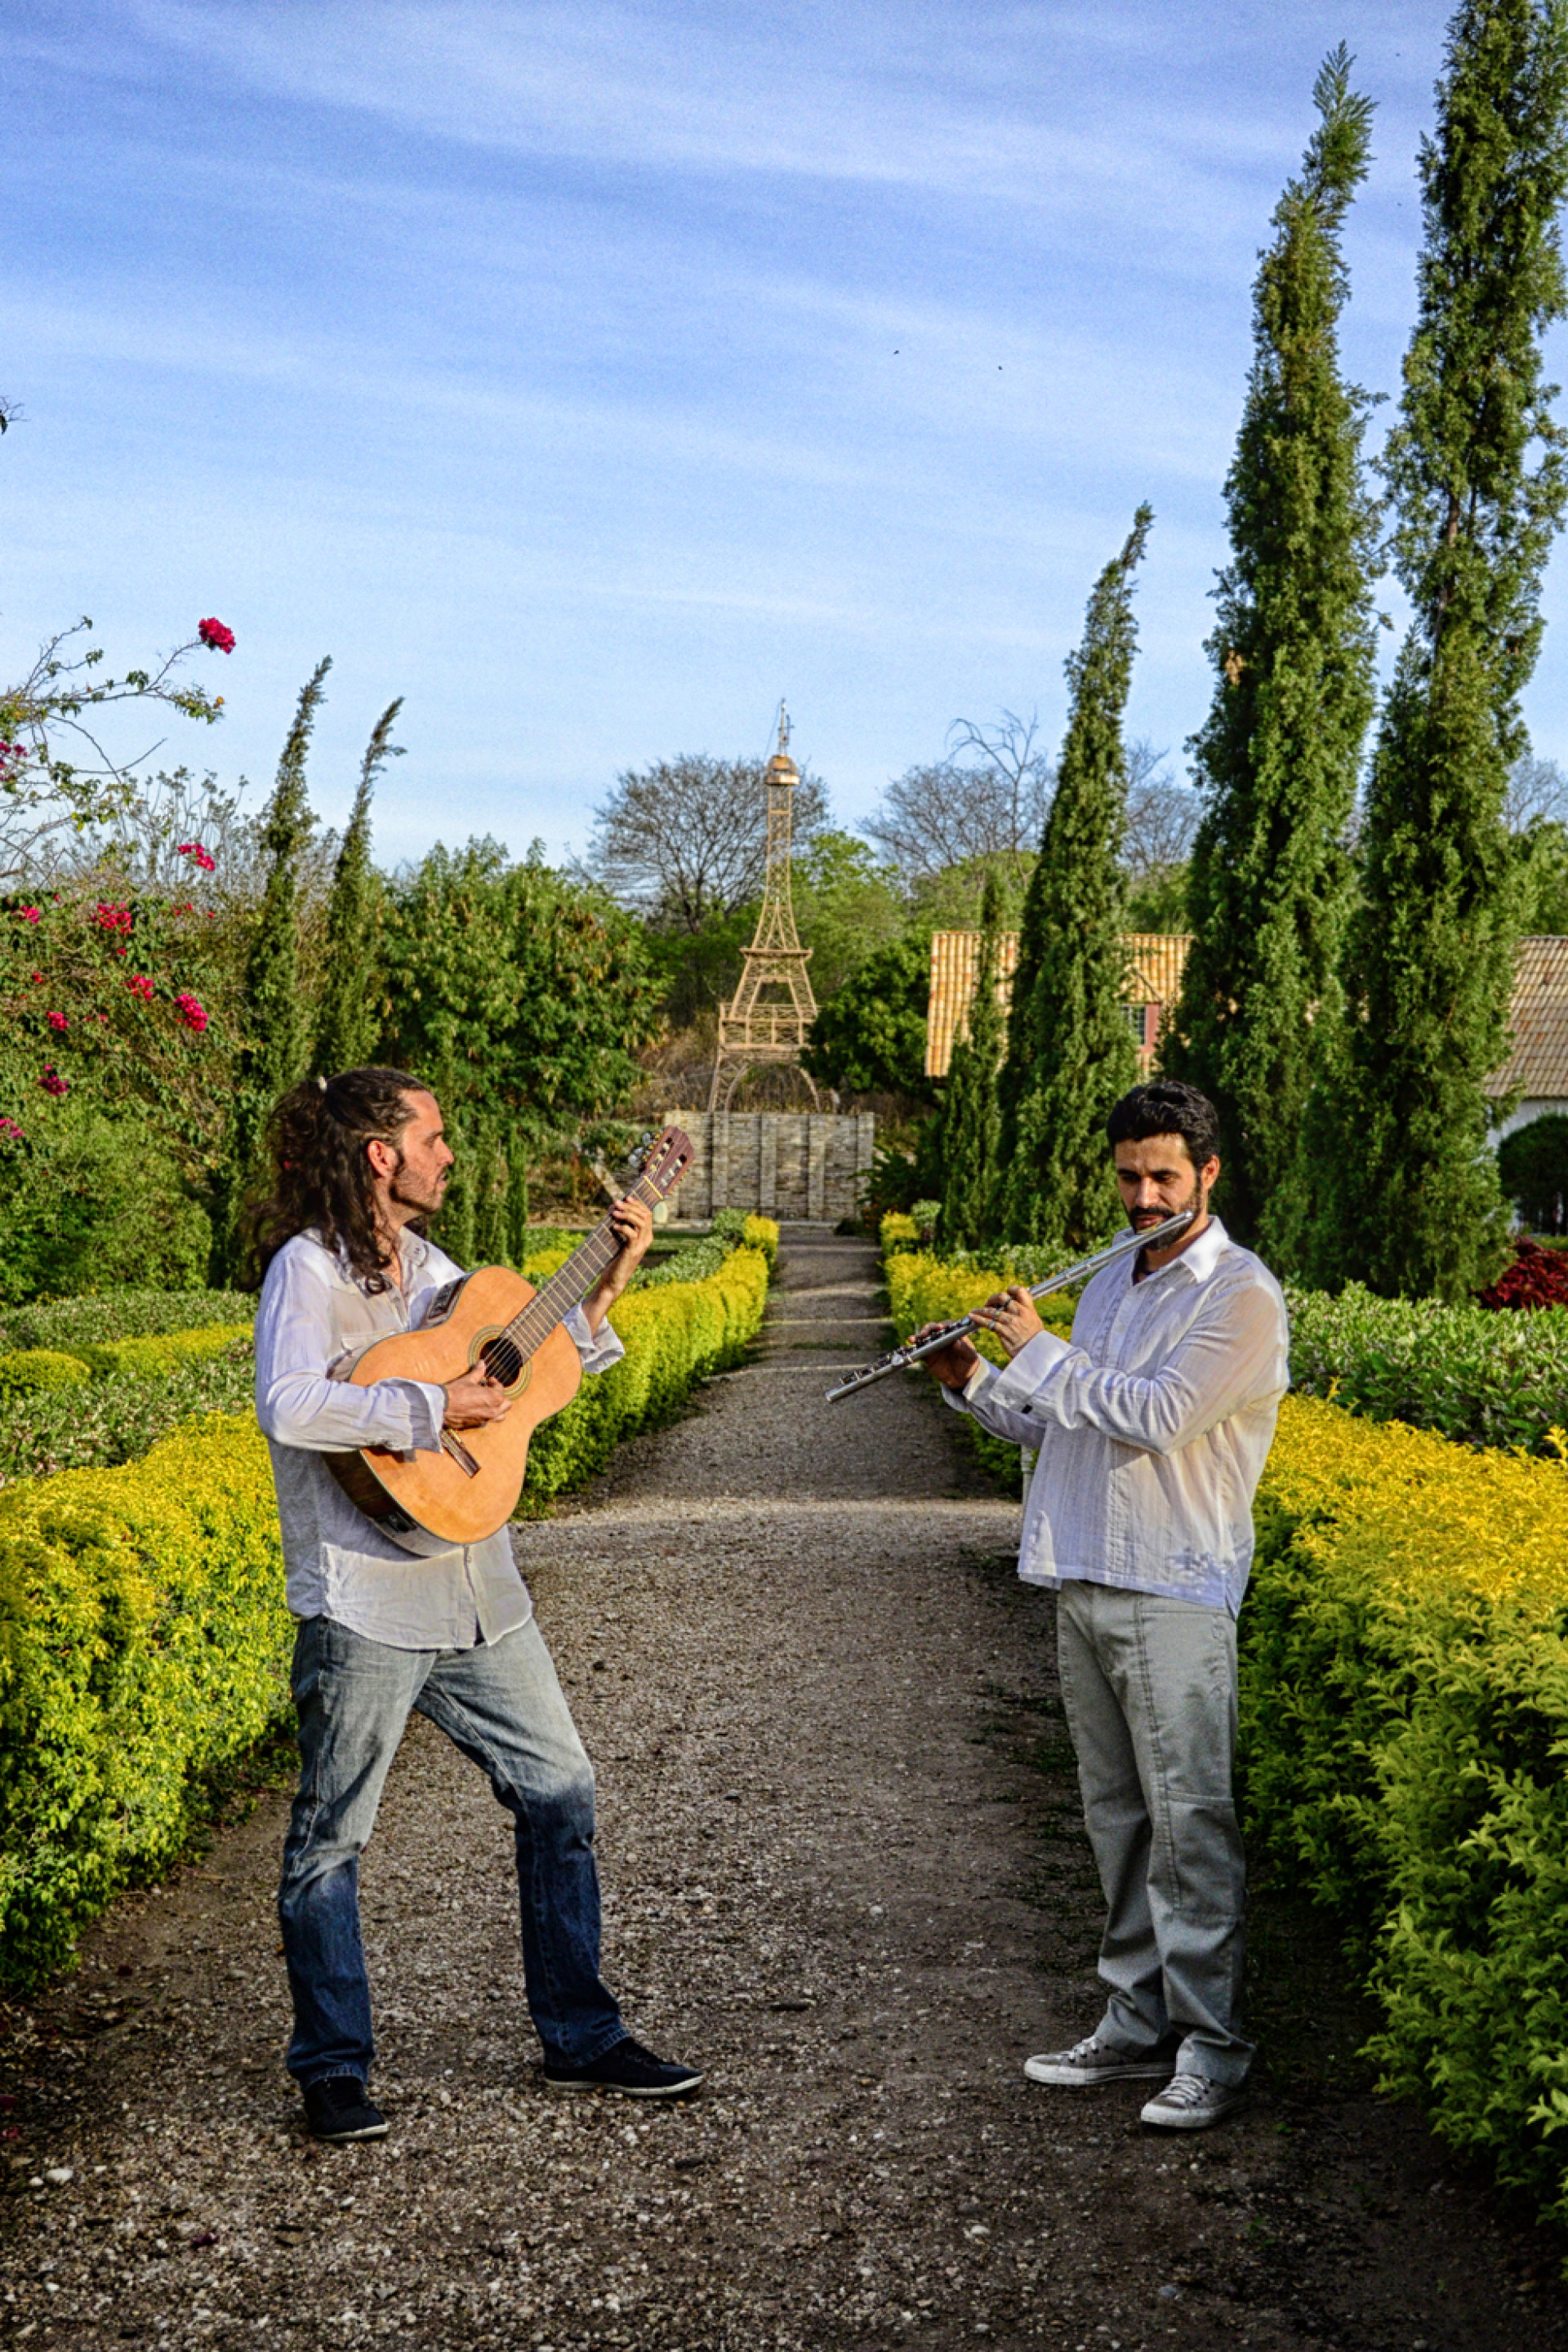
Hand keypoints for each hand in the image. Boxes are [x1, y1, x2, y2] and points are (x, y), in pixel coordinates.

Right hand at [443, 1364, 510, 1427]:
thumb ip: (478, 1372)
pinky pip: (488, 1421)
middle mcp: (493, 1410)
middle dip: (500, 1396)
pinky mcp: (477, 1425)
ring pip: (500, 1415)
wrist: (441, 1408)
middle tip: (489, 1390)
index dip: (494, 1382)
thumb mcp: (467, 1380)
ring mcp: (486, 1419)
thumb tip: (482, 1363)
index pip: (500, 1388)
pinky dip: (487, 1415)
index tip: (487, 1379)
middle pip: (506, 1404)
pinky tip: (478, 1409)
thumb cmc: (455, 1392)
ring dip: (497, 1408)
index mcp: (494, 1397)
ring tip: (488, 1401)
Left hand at [582, 1195, 654, 1330]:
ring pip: (640, 1222)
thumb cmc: (615, 1259)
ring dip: (626, 1214)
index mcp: (646, 1235)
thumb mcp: (619, 1239)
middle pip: (646, 1215)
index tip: (625, 1198)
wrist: (613, 1280)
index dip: (637, 1204)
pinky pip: (631, 1233)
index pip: (647, 1213)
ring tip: (613, 1213)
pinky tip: (613, 1227)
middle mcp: (646, 1239)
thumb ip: (619, 1224)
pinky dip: (621, 1227)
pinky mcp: (632, 1252)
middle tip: (616, 1203)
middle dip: (631, 1206)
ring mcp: (641, 1246)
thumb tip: (612, 1207)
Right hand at [913, 1320, 981, 1390]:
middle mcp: (942, 1337)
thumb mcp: (970, 1357)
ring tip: (912, 1339)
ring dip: (917, 1337)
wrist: (962, 1378)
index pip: (947, 1325)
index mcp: (954, 1334)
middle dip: (927, 1329)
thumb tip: (956, 1343)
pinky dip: (911, 1349)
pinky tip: (905, 1349)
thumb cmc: (969, 1363)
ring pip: (924, 1338)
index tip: (940, 1327)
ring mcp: (933, 1345)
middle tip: (924, 1333)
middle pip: (933, 1329)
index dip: (943, 1325)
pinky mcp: (927, 1355)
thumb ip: (964, 1349)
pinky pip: (918, 1351)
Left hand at [967, 1285, 1044, 1360]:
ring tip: (975, 1311)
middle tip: (988, 1303)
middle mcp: (1019, 1312)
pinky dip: (978, 1319)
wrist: (1034, 1353)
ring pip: (991, 1310)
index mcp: (1029, 1309)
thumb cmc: (1035, 1339)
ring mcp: (1010, 1321)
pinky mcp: (1003, 1331)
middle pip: (1002, 1297)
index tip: (1006, 1292)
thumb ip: (1026, 1312)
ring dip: (980, 1310)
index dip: (1011, 1289)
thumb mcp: (1035, 1321)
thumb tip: (1017, 1305)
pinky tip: (973, 1317)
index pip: (1020, 1291)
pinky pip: (987, 1323)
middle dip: (992, 1299)